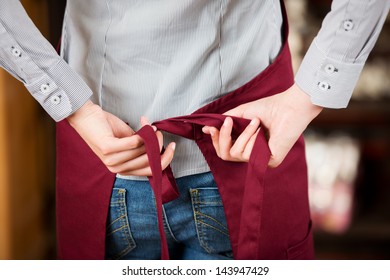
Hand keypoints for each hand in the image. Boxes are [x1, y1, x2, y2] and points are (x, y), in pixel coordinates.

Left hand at [67, 100, 175, 175]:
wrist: (85, 116)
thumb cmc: (105, 126)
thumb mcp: (129, 139)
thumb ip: (142, 145)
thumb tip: (157, 141)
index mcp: (123, 168)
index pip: (150, 171)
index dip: (165, 160)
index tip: (172, 147)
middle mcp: (116, 168)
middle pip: (149, 161)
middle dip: (159, 145)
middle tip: (158, 132)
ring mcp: (111, 160)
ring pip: (143, 151)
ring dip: (150, 136)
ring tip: (148, 125)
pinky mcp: (108, 149)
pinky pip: (133, 143)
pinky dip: (141, 134)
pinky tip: (143, 126)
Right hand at [202, 84, 322, 166]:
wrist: (290, 106)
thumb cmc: (269, 108)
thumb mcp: (240, 113)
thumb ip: (223, 122)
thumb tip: (206, 128)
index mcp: (247, 143)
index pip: (224, 148)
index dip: (215, 139)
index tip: (211, 127)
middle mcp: (253, 153)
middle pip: (225, 155)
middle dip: (222, 138)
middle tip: (228, 122)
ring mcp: (261, 159)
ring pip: (236, 154)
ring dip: (243, 135)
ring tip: (256, 122)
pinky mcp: (269, 162)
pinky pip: (249, 156)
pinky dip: (252, 140)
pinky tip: (261, 132)